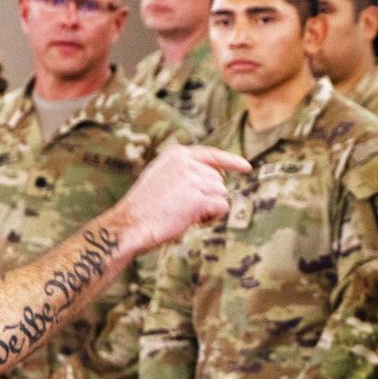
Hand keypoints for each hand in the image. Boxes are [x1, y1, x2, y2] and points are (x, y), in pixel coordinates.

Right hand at [111, 145, 250, 253]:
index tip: (246, 168)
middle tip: (186, 210)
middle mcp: (186, 163)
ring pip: (222, 194)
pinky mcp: (198, 198)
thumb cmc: (144, 208)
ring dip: (210, 209)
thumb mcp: (161, 178)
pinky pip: (221, 207)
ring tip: (185, 216)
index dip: (231, 162)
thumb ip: (185, 172)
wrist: (130, 223)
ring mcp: (193, 179)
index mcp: (176, 155)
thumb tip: (216, 178)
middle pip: (219, 180)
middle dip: (210, 197)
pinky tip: (192, 222)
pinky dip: (212, 218)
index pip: (211, 155)